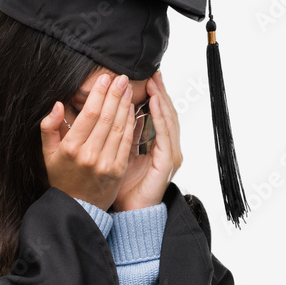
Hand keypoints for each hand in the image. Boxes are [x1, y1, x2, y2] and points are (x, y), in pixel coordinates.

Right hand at [40, 72, 135, 210]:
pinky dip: (131, 123)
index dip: (99, 94)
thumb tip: (58, 105)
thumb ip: (48, 127)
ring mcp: (106, 164)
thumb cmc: (62, 178)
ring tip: (127, 89)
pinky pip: (126, 142)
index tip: (105, 79)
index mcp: (71, 148)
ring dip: (125, 105)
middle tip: (121, 78)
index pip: (90, 114)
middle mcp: (89, 155)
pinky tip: (131, 110)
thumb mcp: (47, 154)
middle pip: (107, 117)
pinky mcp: (118, 171)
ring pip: (119, 127)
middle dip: (115, 94)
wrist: (77, 208)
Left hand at [112, 70, 181, 210]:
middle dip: (160, 92)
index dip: (154, 96)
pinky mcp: (168, 162)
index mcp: (157, 146)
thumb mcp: (119, 154)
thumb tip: (114, 113)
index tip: (146, 78)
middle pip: (167, 113)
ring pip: (169, 119)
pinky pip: (165, 133)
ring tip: (155, 81)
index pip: (158, 115)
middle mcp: (167, 148)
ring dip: (162, 99)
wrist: (130, 212)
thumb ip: (120, 135)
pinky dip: (161, 116)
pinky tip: (156, 102)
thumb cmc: (123, 187)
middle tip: (153, 72)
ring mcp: (170, 154)